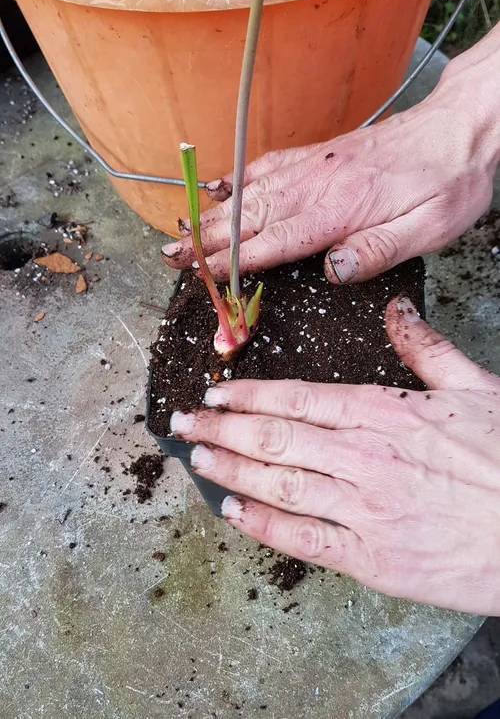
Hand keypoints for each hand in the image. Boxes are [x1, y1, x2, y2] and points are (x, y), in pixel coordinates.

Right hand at [162, 40, 499, 284]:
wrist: (458, 128)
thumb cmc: (447, 184)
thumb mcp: (428, 227)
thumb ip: (377, 250)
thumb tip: (331, 272)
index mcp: (339, 210)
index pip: (276, 241)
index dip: (235, 260)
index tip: (201, 272)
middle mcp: (317, 185)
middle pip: (251, 216)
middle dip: (207, 238)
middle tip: (170, 253)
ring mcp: (314, 166)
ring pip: (252, 191)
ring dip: (213, 211)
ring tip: (180, 226)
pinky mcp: (318, 155)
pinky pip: (268, 164)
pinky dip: (238, 176)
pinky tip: (220, 185)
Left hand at [170, 298, 499, 614]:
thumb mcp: (477, 388)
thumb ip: (426, 349)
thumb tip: (396, 311)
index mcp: (384, 412)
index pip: (296, 397)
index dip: (248, 395)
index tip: (217, 392)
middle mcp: (364, 456)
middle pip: (274, 437)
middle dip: (221, 428)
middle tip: (183, 422)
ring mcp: (364, 509)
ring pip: (278, 484)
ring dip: (229, 469)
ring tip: (196, 457)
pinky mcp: (373, 560)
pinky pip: (303, 539)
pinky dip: (263, 526)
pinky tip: (232, 513)